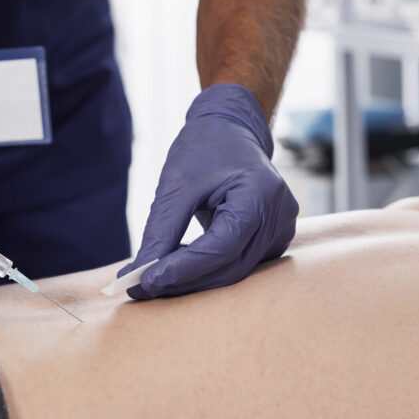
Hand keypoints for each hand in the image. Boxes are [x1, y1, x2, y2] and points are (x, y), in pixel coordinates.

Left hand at [120, 84, 297, 298]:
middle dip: (184, 280)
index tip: (147, 282)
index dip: (185, 268)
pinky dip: (206, 270)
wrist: (232, 130)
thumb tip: (138, 275)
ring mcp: (280, 231)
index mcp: (260, 194)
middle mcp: (278, 217)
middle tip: (141, 288)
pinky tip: (177, 266)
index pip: (222, 247)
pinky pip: (237, 265)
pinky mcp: (271, 240)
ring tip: (153, 278)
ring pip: (233, 272)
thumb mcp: (177, 184)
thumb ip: (161, 232)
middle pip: (229, 266)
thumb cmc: (205, 149)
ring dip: (192, 280)